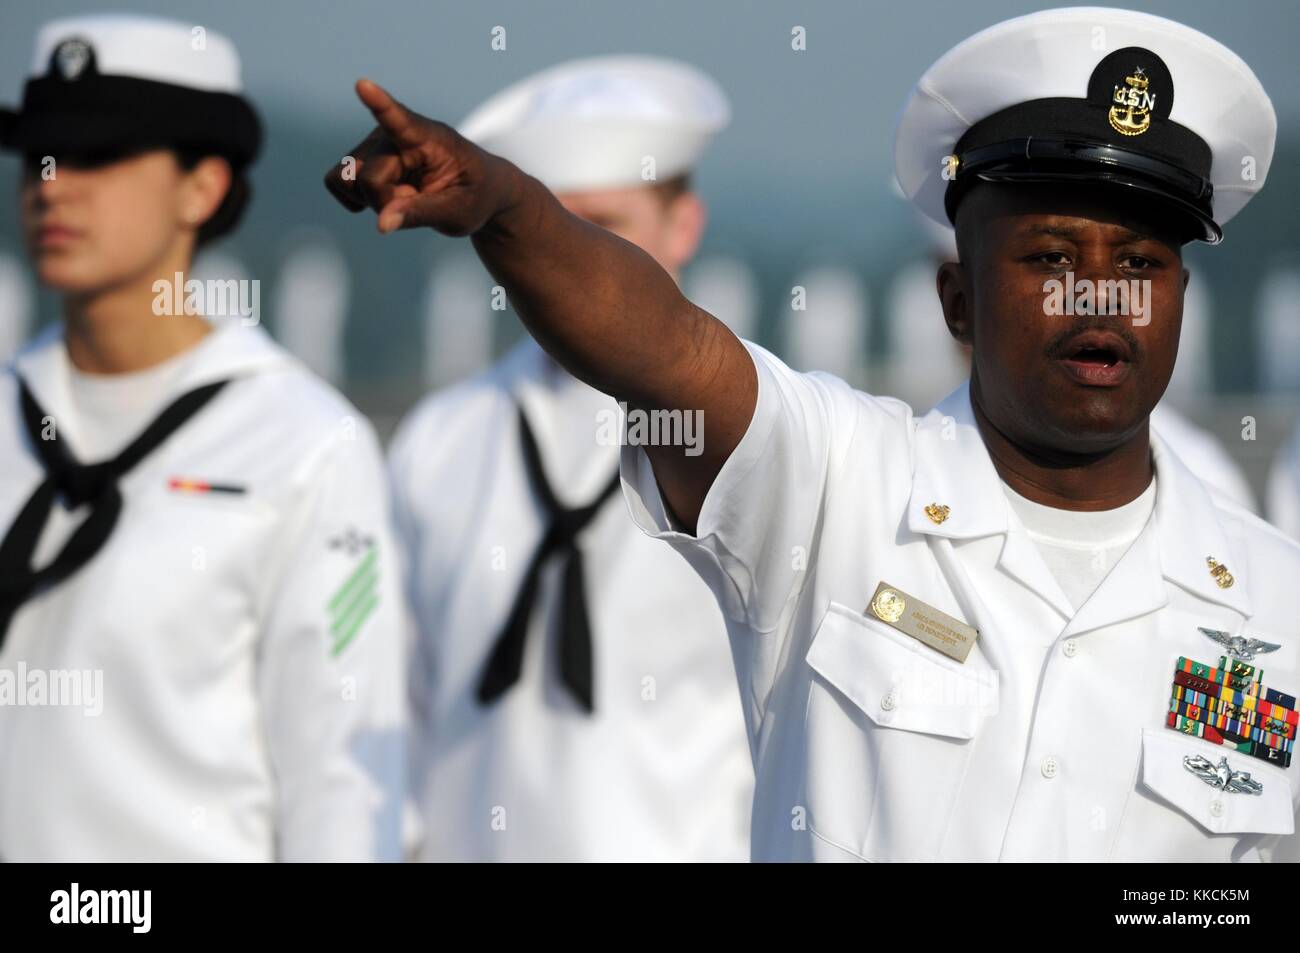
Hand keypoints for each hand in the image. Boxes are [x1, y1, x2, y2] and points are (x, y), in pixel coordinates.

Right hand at [323, 79, 513, 235]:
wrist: (474, 189)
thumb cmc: (472, 196)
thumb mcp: (457, 212)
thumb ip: (419, 214)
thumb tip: (381, 224)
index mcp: (428, 138)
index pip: (401, 119)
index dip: (379, 104)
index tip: (363, 85)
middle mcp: (393, 134)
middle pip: (368, 178)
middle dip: (388, 202)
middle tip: (421, 200)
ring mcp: (373, 144)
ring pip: (346, 180)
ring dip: (372, 199)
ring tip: (407, 195)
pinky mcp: (360, 156)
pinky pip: (337, 181)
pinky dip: (357, 197)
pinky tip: (387, 196)